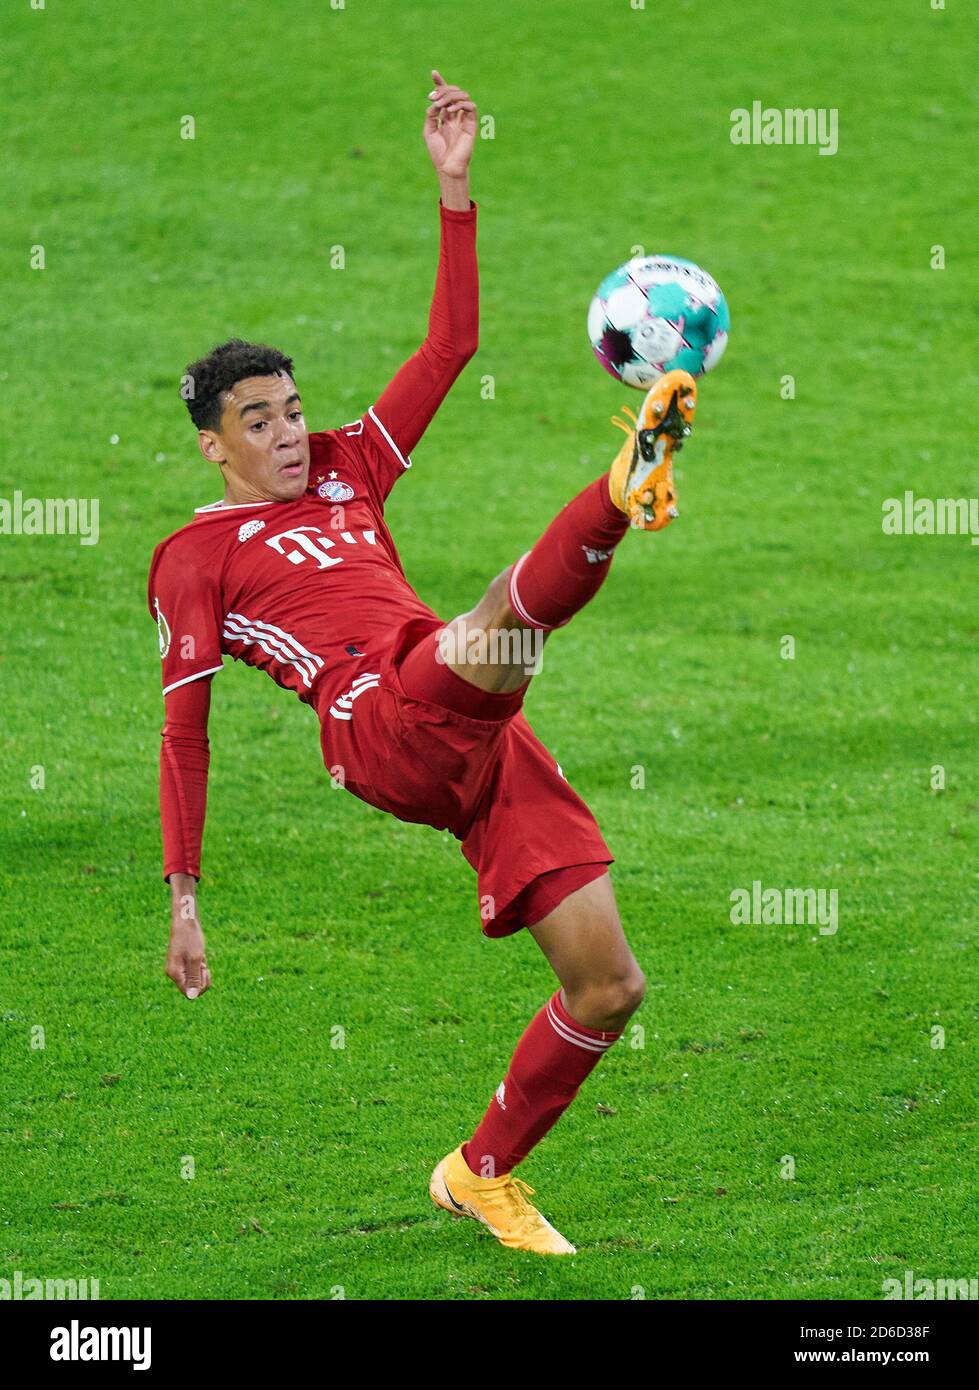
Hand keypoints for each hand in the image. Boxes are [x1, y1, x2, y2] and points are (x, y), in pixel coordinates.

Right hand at [166, 880, 211, 999]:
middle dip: (202, 978)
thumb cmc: (190, 938)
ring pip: (195, 980)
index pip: (189, 993)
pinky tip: (200, 954)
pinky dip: (201, 965)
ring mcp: (178, 968)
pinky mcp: (183, 963)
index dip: (200, 986)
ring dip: (202, 971)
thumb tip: (192, 996)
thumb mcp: (196, 959)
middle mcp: (174, 973)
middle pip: (192, 988)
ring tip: (201, 957)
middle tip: (203, 964)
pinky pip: (195, 971)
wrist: (186, 920)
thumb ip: (194, 978)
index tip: (204, 971)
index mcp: (174, 974)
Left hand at [423, 69, 475, 180]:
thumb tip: (436, 101)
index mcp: (445, 117)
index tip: (433, 73)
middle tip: (432, 98)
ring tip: (441, 105)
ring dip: (450, 96)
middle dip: (443, 90)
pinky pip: (470, 107)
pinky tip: (450, 110)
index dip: (440, 83)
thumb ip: (432, 114)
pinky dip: (460, 104)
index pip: (445, 95)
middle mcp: (455, 116)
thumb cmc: (438, 153)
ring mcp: (464, 120)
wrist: (447, 167)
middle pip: (453, 92)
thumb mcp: (429, 130)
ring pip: (463, 96)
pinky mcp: (471, 125)